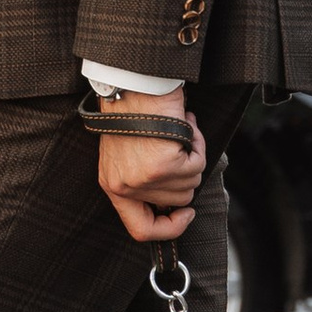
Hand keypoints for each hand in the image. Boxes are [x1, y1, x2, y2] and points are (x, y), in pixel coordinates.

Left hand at [96, 93, 202, 251]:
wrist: (133, 82)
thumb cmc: (133, 109)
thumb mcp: (126, 154)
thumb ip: (143, 181)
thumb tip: (177, 201)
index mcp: (113, 185)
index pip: (141, 229)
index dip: (169, 228)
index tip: (185, 214)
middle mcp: (125, 186)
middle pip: (177, 201)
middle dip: (186, 173)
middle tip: (178, 145)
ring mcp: (144, 178)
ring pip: (190, 182)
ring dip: (193, 155)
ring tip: (179, 131)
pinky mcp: (162, 165)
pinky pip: (197, 164)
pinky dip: (198, 144)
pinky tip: (186, 125)